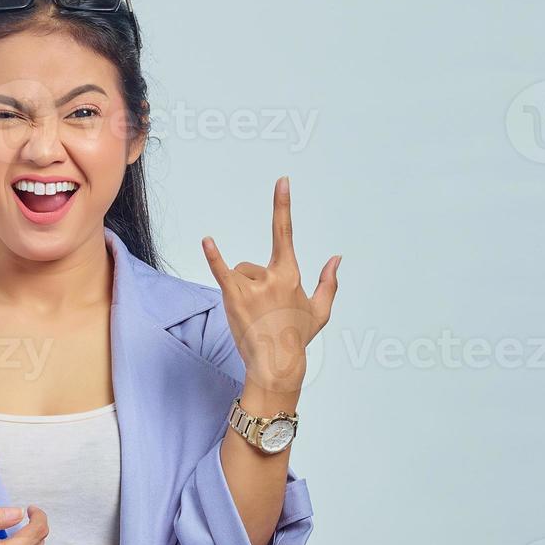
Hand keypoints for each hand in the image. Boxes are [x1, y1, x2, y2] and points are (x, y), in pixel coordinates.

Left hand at [202, 175, 339, 392]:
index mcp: (291, 274)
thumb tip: (336, 259)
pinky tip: (207, 240)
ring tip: (251, 317)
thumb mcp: (320, 311)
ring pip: (239, 275)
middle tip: (261, 314)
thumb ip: (329, 282)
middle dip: (253, 287)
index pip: (285, 232)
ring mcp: (253, 286)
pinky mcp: (234, 297)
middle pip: (253, 266)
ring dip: (241, 293)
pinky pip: (221, 271)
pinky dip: (213, 256)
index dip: (282, 205)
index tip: (281, 181)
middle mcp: (273, 276)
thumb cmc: (297, 338)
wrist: (277, 363)